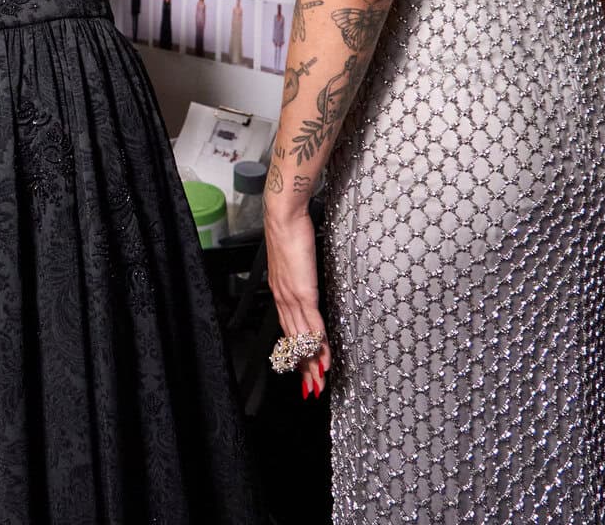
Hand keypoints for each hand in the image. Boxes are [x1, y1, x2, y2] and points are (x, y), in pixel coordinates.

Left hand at [264, 203, 331, 396]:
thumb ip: (300, 276)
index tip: (303, 369)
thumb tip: (307, 286)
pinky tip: (324, 357)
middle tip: (313, 388)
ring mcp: (291, 297)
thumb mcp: (294, 260)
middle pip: (294, 340)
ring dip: (312, 362)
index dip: (296, 352)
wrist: (283, 217)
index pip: (288, 329)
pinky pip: (312, 324)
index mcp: (280, 292)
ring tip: (320, 381)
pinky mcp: (302, 292)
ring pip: (302, 338)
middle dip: (304, 366)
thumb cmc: (290, 233)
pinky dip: (318, 344)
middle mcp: (283, 298)